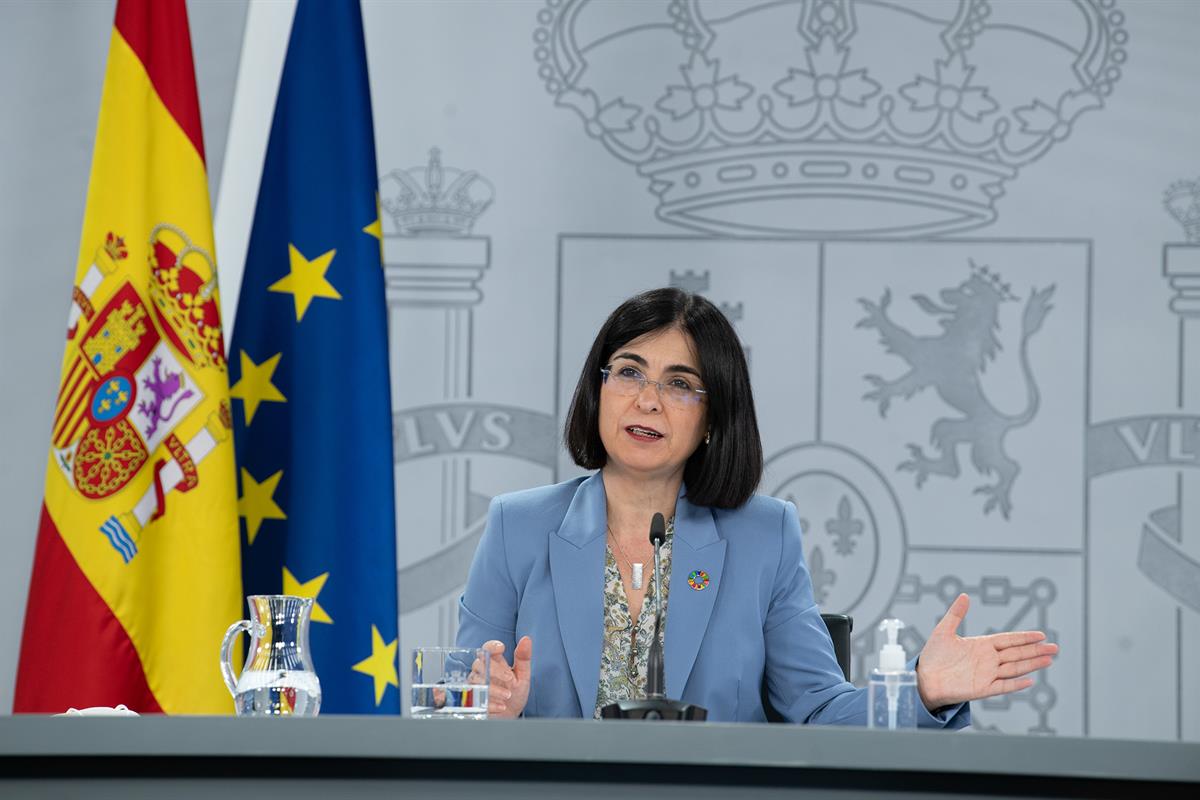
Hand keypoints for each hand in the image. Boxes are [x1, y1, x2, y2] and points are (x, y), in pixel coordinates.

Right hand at [473, 636, 532, 717]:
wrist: (511, 715)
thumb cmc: (515, 692)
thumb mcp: (523, 675)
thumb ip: (523, 658)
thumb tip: (526, 639)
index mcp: (494, 662)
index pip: (487, 648)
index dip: (492, 646)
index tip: (502, 648)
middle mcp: (482, 672)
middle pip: (479, 664)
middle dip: (495, 670)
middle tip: (510, 678)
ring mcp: (476, 687)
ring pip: (477, 682)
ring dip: (493, 688)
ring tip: (508, 695)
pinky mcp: (473, 702)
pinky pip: (476, 700)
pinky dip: (490, 703)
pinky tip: (501, 706)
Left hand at [915, 593, 1057, 709]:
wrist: (924, 678)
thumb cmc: (933, 656)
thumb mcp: (944, 631)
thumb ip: (956, 614)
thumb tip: (964, 595)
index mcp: (981, 645)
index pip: (1008, 640)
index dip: (1024, 637)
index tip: (1041, 635)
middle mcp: (988, 660)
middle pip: (1016, 653)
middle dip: (1035, 650)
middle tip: (1055, 647)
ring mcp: (987, 675)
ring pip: (1014, 668)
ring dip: (1031, 664)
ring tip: (1049, 660)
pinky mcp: (982, 689)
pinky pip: (1002, 686)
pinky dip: (1015, 684)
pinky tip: (1029, 680)